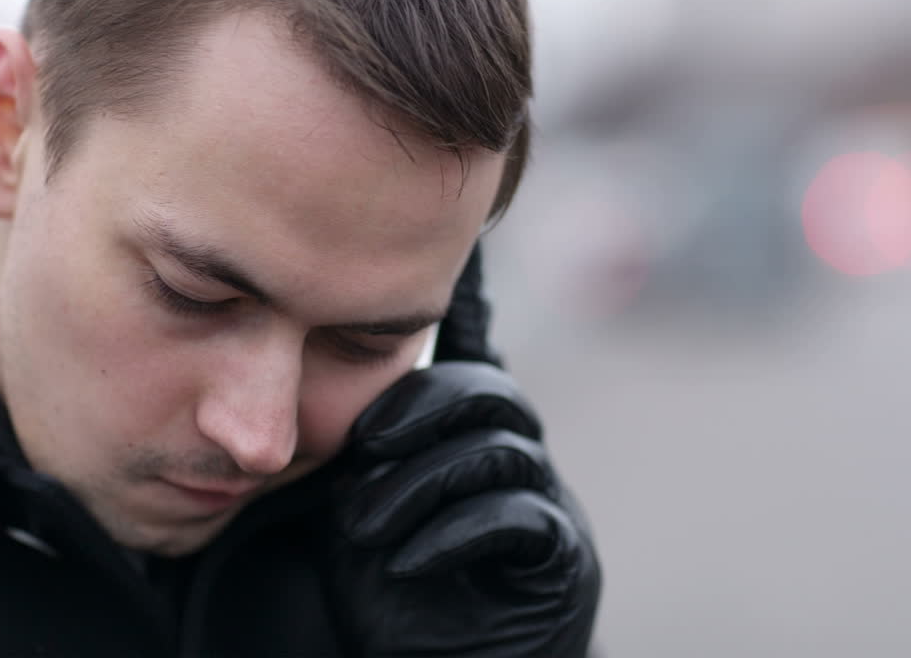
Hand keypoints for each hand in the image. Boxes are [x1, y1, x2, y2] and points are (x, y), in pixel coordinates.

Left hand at [324, 361, 600, 657]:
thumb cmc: (393, 610)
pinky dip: (454, 533)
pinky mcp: (563, 562)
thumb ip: (363, 466)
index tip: (431, 300)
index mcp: (474, 445)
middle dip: (423, 407)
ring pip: (503, 448)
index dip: (453, 334)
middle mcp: (522, 465)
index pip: (471, 370)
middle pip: (493, 392)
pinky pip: (518, 516)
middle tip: (366, 446)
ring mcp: (550, 509)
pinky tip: (407, 562)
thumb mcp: (359, 526)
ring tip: (364, 527)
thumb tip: (347, 403)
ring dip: (423, 482)